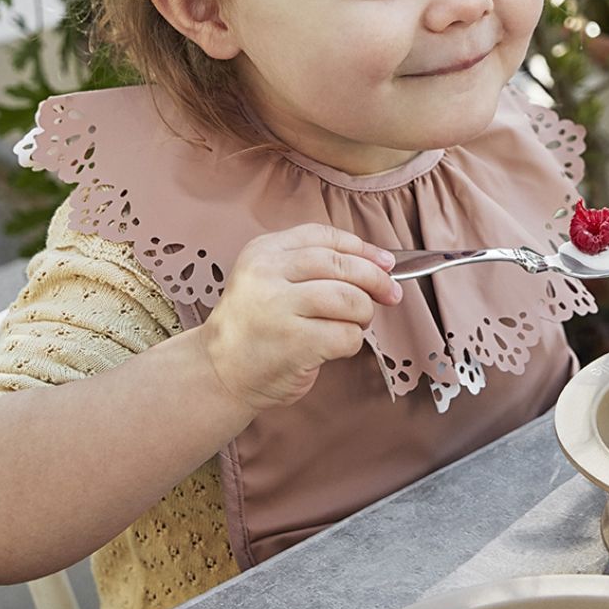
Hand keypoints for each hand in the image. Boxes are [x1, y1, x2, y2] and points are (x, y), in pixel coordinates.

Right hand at [197, 223, 400, 412]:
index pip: (323, 236)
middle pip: (342, 265)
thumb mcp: (269, 279)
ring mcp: (279, 308)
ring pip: (351, 299)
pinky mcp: (294, 342)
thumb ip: (312, 266)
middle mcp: (268, 273)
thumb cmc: (255, 328)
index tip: (384, 262)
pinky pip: (346, 335)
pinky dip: (352, 342)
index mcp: (263, 251)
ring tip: (353, 324)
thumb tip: (379, 264)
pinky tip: (335, 347)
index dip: (362, 247)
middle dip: (375, 280)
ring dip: (363, 314)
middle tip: (390, 294)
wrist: (219, 372)